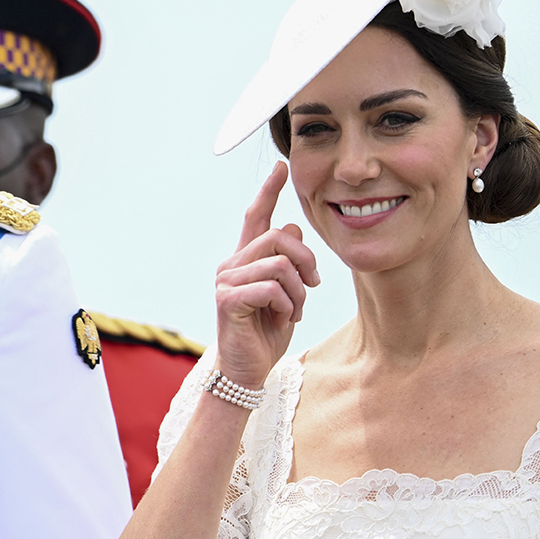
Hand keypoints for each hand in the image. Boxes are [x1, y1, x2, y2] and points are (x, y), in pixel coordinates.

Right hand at [215, 161, 320, 389]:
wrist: (246, 371)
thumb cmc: (266, 333)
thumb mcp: (287, 294)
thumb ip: (289, 263)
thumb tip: (295, 227)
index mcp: (245, 260)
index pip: (256, 216)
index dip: (269, 191)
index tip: (281, 167)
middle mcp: (231, 264)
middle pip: (280, 236)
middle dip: (307, 260)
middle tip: (313, 285)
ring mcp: (226, 280)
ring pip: (279, 264)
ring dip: (298, 291)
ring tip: (294, 310)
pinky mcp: (227, 299)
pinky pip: (272, 288)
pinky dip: (287, 305)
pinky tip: (284, 319)